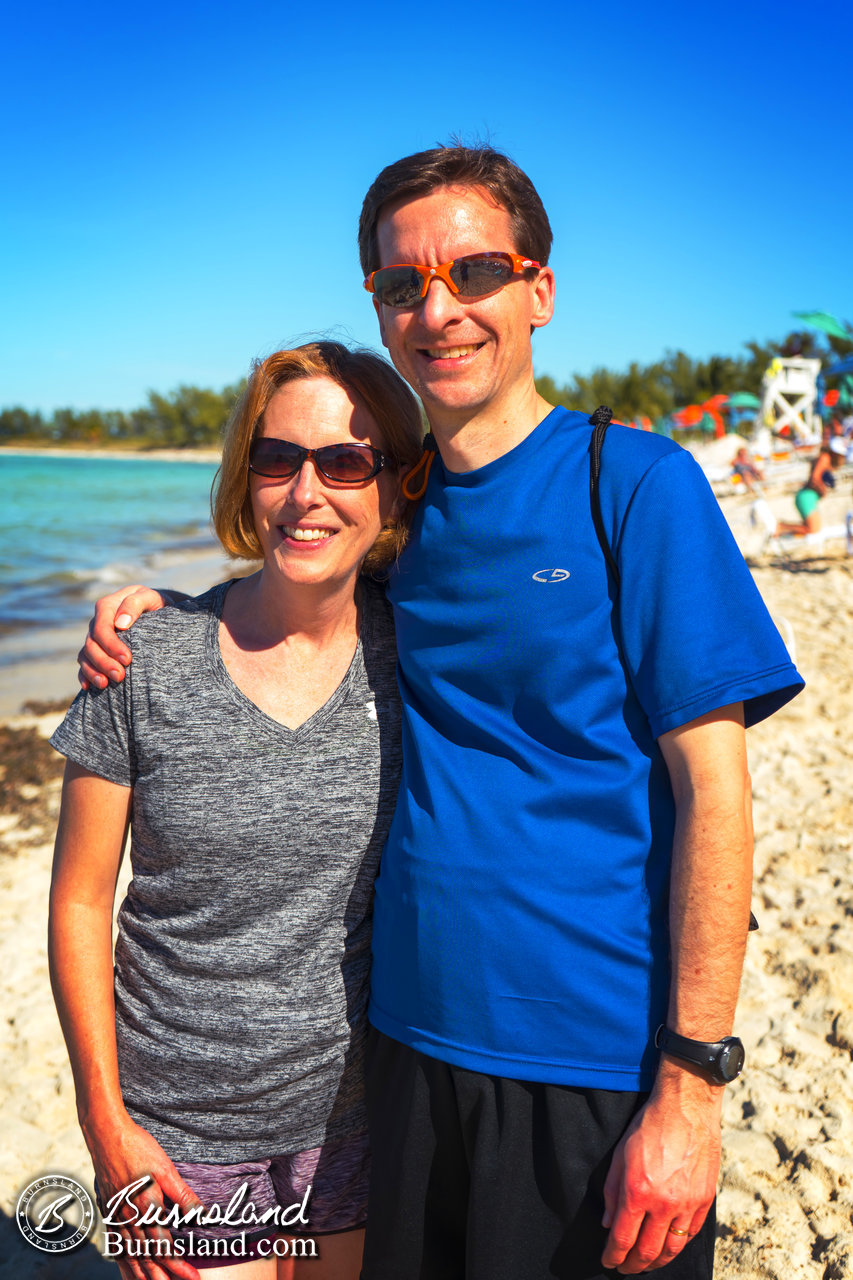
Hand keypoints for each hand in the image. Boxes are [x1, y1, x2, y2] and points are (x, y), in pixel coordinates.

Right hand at [78, 586, 166, 689]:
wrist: (159, 610)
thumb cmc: (156, 603)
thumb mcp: (150, 597)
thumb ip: (135, 604)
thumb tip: (121, 623)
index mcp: (107, 607)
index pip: (102, 628)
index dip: (111, 645)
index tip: (127, 659)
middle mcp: (98, 622)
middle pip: (92, 644)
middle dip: (103, 662)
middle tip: (119, 677)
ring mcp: (96, 638)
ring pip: (85, 655)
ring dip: (93, 671)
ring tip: (105, 685)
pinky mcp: (98, 650)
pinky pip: (85, 663)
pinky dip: (85, 675)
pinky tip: (89, 687)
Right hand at [85, 1111, 203, 1279]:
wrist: (106, 1136)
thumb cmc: (139, 1149)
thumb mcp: (166, 1169)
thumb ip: (182, 1195)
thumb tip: (200, 1215)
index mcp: (146, 1207)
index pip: (164, 1246)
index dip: (178, 1265)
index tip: (192, 1277)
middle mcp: (130, 1217)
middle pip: (147, 1257)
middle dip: (163, 1277)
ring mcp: (117, 1216)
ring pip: (131, 1254)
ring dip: (143, 1275)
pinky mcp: (110, 1211)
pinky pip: (117, 1245)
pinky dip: (125, 1262)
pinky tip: (130, 1270)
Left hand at [601, 1066, 720, 1273]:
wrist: (686, 1108)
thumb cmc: (649, 1127)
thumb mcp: (620, 1155)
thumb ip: (612, 1192)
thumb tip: (609, 1224)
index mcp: (638, 1192)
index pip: (623, 1239)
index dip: (613, 1255)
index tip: (608, 1261)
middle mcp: (664, 1203)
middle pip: (647, 1251)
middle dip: (632, 1265)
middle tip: (624, 1268)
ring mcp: (688, 1204)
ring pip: (672, 1248)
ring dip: (656, 1262)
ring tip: (645, 1264)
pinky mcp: (705, 1199)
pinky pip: (691, 1233)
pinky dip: (678, 1244)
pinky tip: (669, 1245)